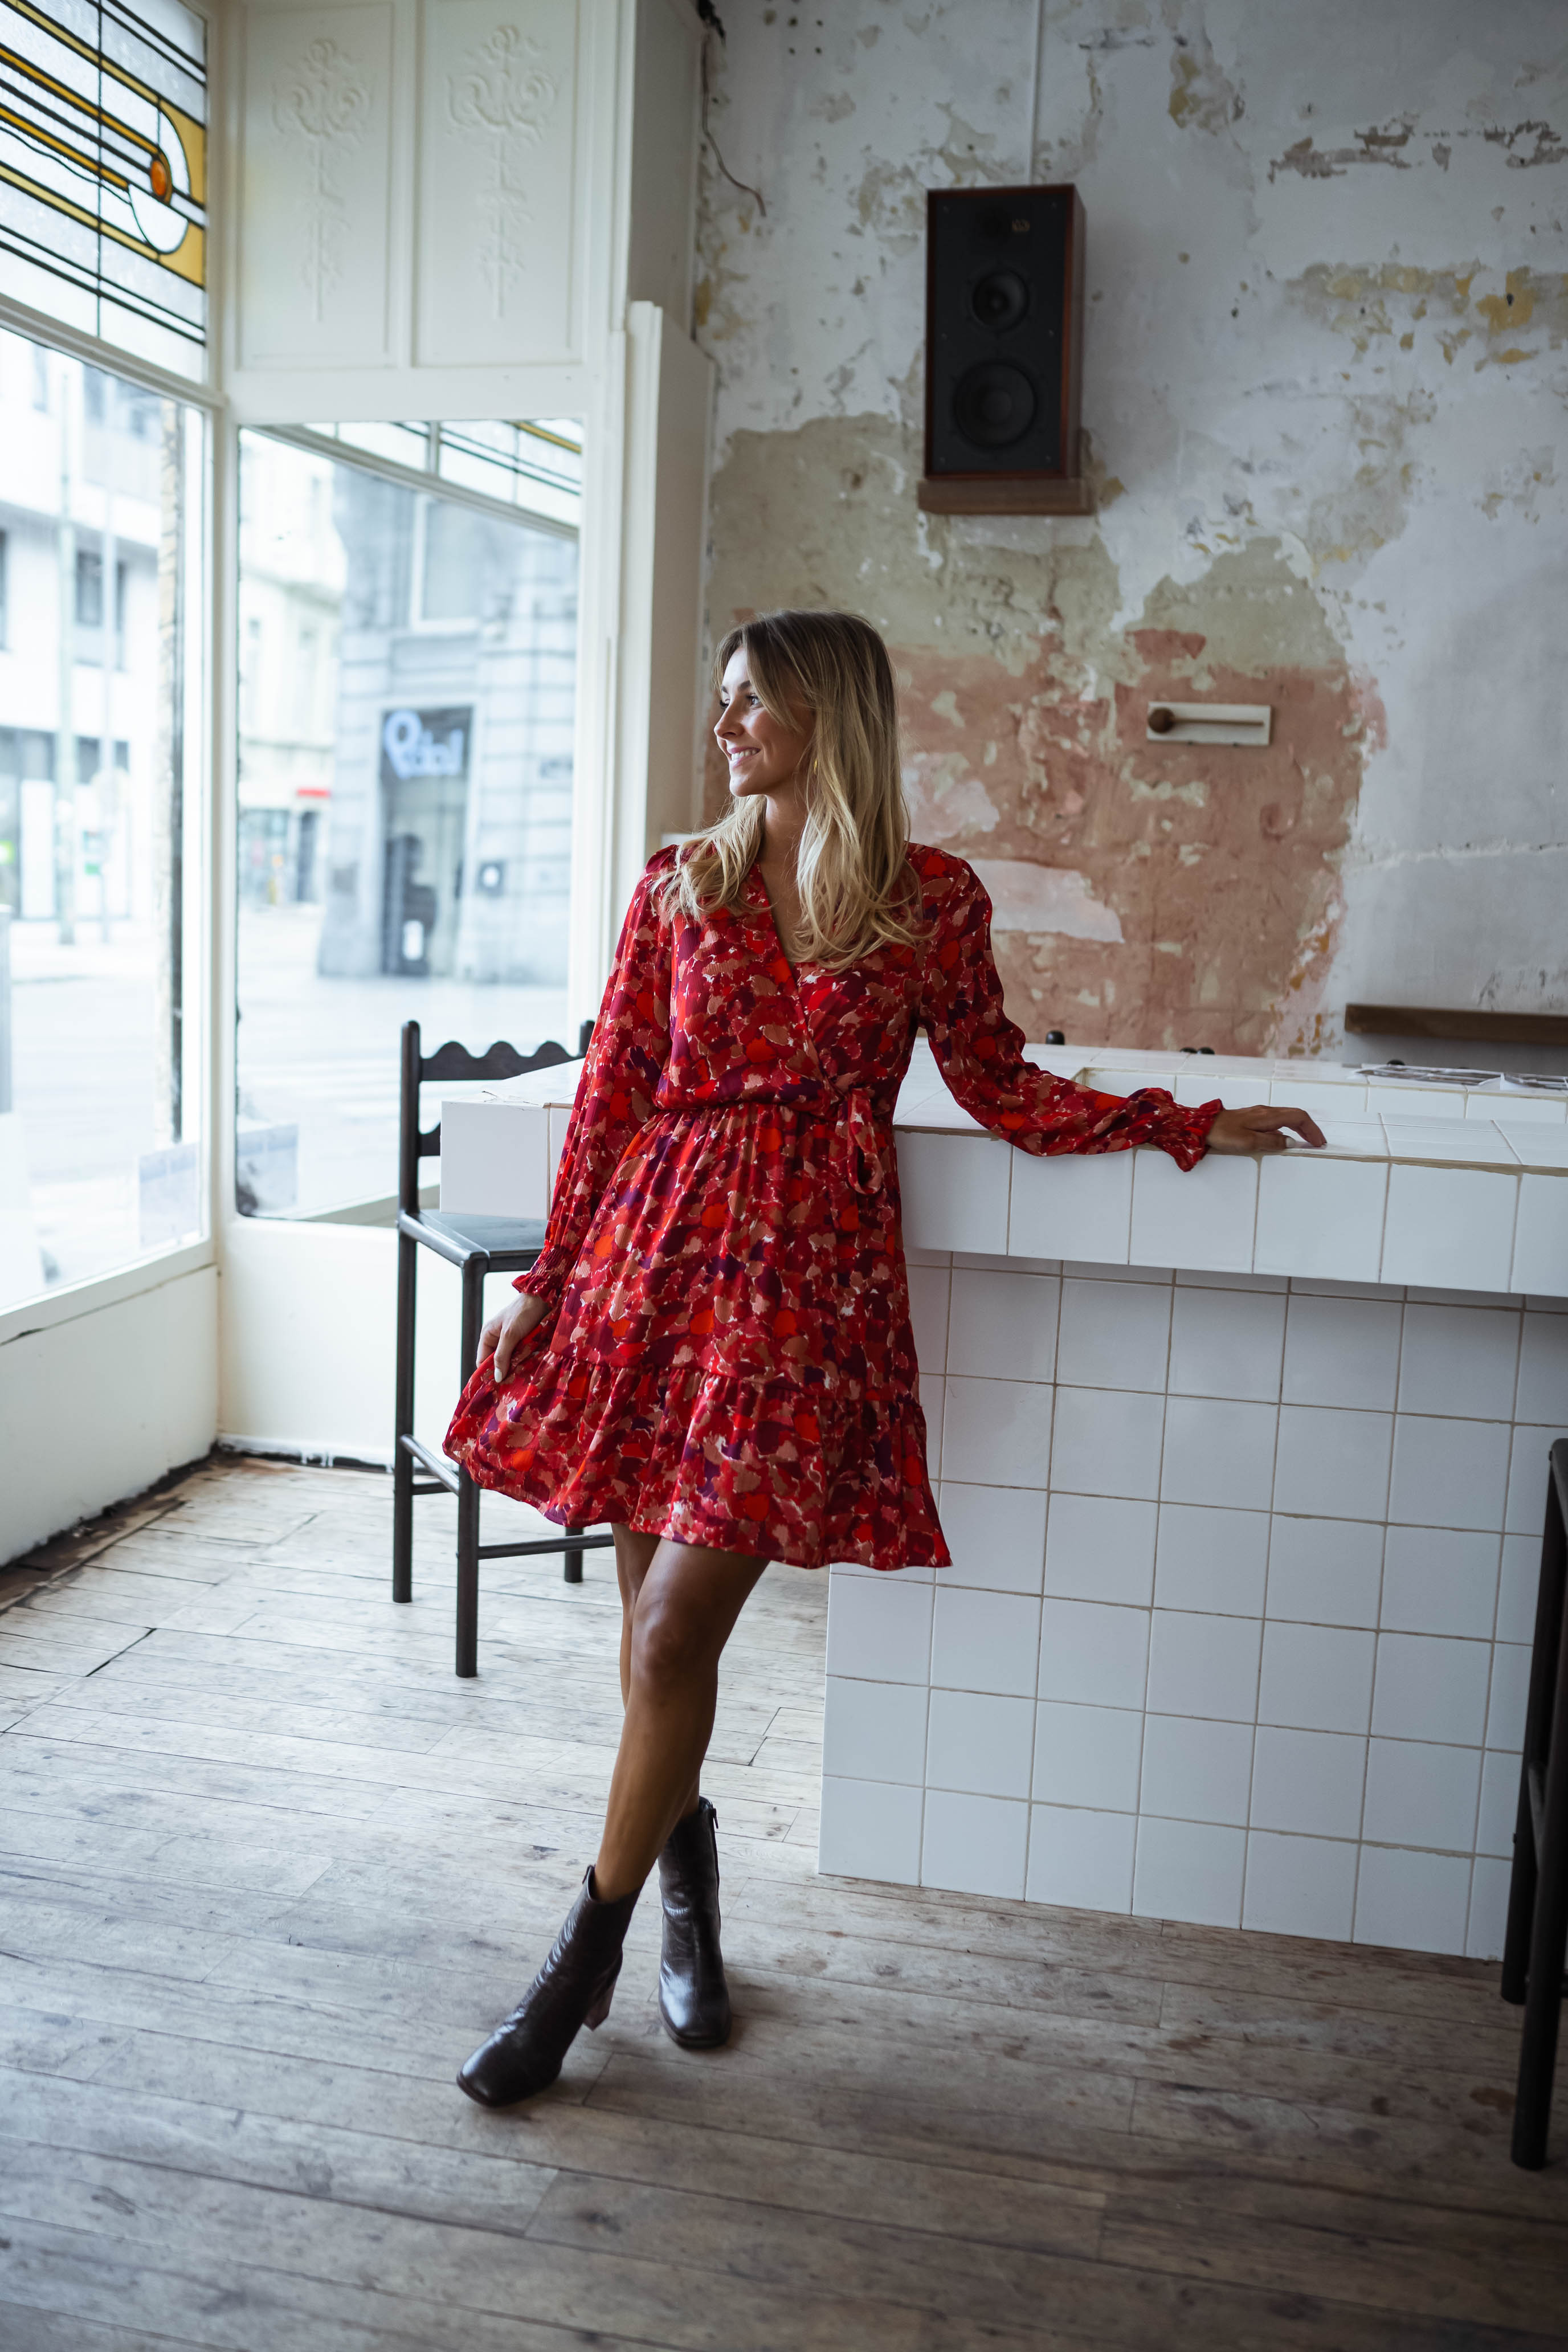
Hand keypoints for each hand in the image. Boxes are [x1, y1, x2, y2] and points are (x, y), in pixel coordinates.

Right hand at [480, 1290, 549, 1381]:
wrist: (545, 1298)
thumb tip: (496, 1378)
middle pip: (497, 1363)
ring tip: (521, 1379)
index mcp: (488, 1335)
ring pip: (510, 1362)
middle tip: (511, 1386)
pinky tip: (529, 1370)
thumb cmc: (524, 1312)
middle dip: (503, 1373)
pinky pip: (521, 1357)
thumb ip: (502, 1355)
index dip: (488, 1374)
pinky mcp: (524, 1342)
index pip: (482, 1361)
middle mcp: (498, 1339)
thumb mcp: (510, 1334)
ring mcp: (512, 1341)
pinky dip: (525, 1363)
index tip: (496, 1388)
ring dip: (516, 1369)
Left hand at [1205, 1104, 1326, 1155]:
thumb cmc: (1223, 1133)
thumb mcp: (1249, 1142)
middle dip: (1309, 1128)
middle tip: (1317, 1142)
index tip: (1318, 1142)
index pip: (1298, 1117)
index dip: (1311, 1129)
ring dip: (1299, 1129)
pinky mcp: (1251, 1118)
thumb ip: (1272, 1143)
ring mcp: (1258, 1114)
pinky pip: (1275, 1122)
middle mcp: (1265, 1111)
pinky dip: (1286, 1130)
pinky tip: (1284, 1140)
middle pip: (1295, 1116)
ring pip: (1286, 1118)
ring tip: (1305, 1142)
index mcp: (1268, 1116)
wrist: (1201, 1126)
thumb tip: (1291, 1143)